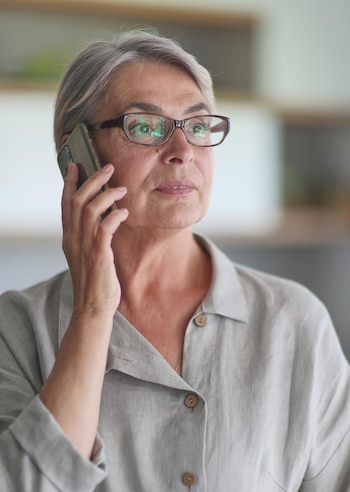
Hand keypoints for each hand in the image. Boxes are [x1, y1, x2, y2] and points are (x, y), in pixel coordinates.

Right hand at [61, 162, 128, 317]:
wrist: (93, 309)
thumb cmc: (95, 284)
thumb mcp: (88, 257)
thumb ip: (90, 238)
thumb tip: (103, 220)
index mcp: (69, 238)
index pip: (65, 204)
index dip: (69, 183)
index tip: (75, 166)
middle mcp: (73, 239)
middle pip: (77, 200)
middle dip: (92, 180)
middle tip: (108, 168)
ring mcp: (84, 246)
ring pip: (90, 209)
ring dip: (107, 194)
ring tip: (122, 188)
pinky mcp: (98, 254)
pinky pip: (105, 228)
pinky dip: (115, 216)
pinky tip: (125, 212)